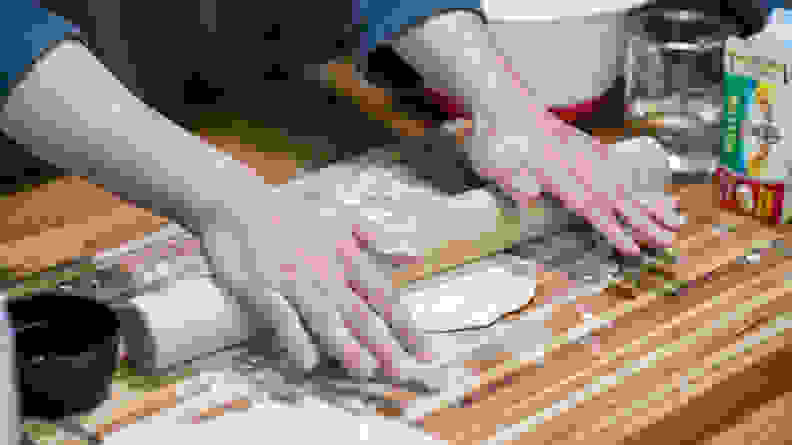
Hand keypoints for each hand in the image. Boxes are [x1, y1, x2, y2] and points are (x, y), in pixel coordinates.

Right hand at [196, 164, 435, 380]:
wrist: (238, 204)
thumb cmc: (291, 214)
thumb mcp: (340, 218)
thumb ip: (378, 239)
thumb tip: (415, 255)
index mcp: (347, 254)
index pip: (382, 294)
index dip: (404, 324)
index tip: (422, 349)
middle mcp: (325, 270)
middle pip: (360, 313)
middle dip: (384, 344)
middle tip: (404, 372)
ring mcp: (293, 280)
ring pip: (325, 319)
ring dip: (346, 347)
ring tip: (366, 371)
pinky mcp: (262, 289)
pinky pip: (282, 319)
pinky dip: (295, 339)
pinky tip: (307, 362)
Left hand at [466, 113, 682, 255]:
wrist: (501, 100)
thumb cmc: (494, 135)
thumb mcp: (493, 161)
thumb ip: (512, 179)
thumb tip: (528, 196)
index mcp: (556, 171)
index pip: (591, 206)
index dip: (612, 229)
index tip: (634, 247)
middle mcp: (577, 163)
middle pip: (618, 197)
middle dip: (645, 221)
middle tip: (670, 240)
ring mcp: (584, 153)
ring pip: (625, 183)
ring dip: (651, 203)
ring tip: (675, 219)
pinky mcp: (584, 146)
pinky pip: (619, 168)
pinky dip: (638, 183)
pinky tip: (652, 192)